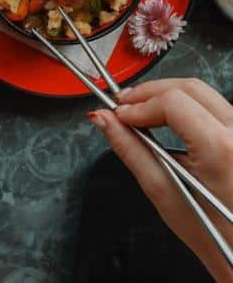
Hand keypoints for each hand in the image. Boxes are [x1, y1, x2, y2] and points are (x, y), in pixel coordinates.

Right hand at [89, 78, 232, 282]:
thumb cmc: (214, 234)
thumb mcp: (162, 193)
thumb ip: (130, 149)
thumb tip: (103, 120)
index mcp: (221, 149)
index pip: (172, 102)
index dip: (139, 104)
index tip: (118, 114)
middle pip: (189, 88)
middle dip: (150, 92)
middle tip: (123, 105)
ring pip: (202, 93)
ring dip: (167, 96)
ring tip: (141, 111)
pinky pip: (213, 106)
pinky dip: (185, 105)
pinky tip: (166, 119)